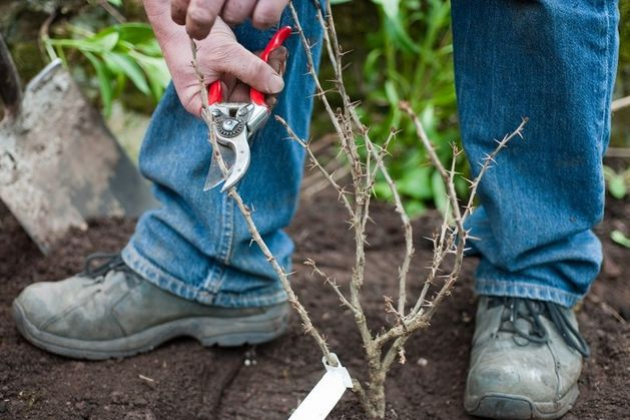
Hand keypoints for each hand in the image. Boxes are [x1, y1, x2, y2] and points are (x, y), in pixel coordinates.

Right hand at [146, 0, 286, 114]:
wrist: (179, 17)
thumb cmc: (189, 37)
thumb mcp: (224, 53)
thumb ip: (251, 70)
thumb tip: (276, 86)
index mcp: (204, 105)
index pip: (236, 117)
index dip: (256, 107)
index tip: (271, 91)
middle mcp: (214, 100)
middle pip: (249, 103)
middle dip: (267, 85)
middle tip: (277, 64)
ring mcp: (223, 86)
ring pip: (254, 87)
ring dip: (269, 71)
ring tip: (276, 53)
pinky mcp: (230, 73)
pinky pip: (252, 74)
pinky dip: (263, 63)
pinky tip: (271, 51)